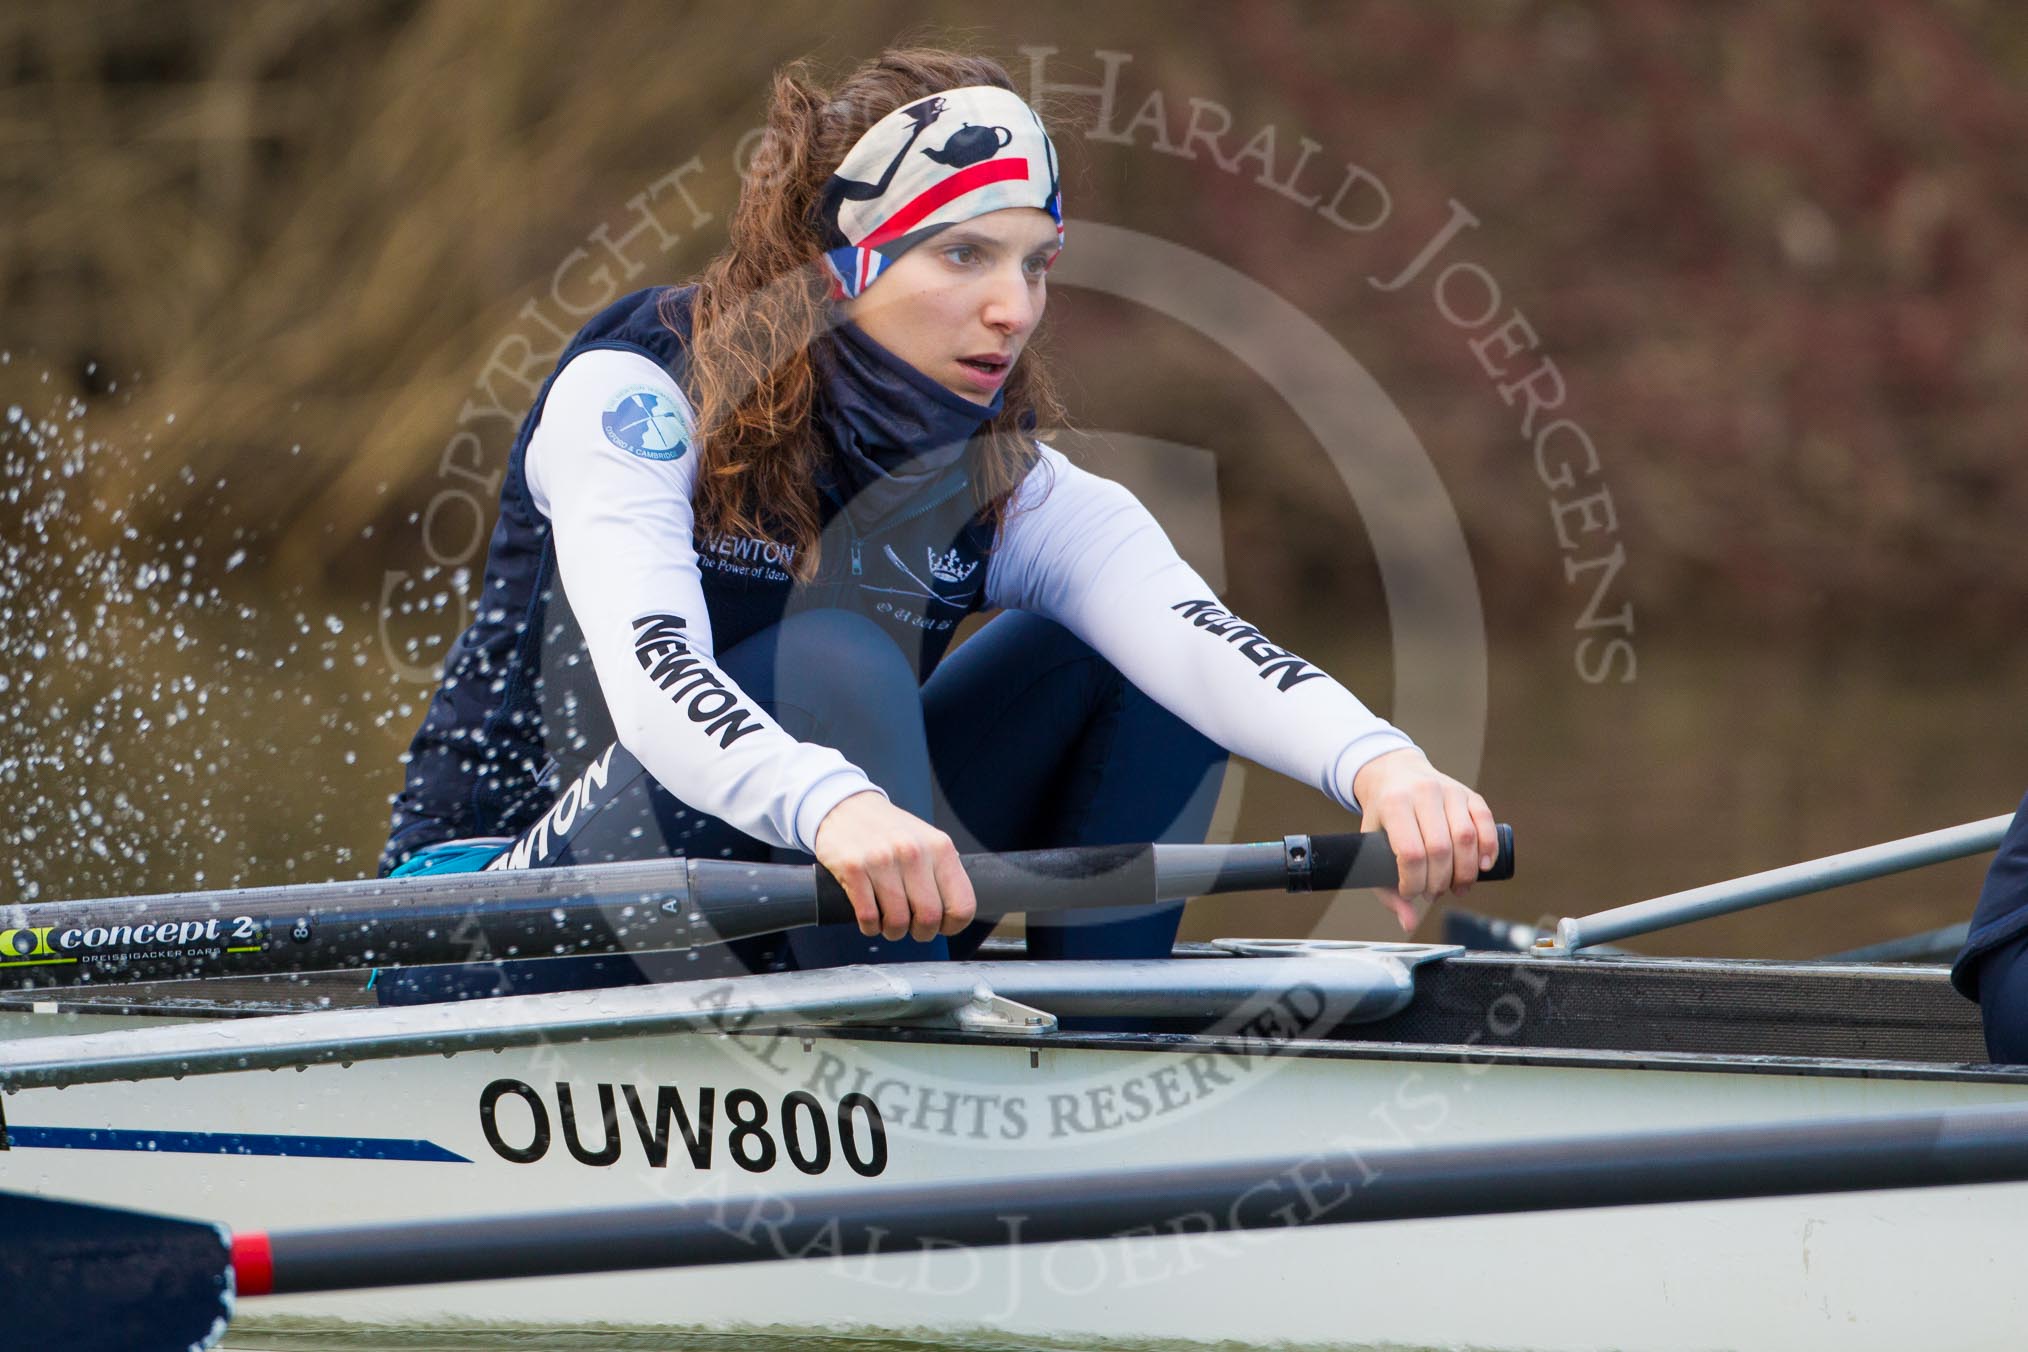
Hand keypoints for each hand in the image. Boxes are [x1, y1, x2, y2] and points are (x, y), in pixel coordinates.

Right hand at [812, 791, 976, 942]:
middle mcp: (913, 852)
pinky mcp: (854, 868)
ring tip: (889, 922)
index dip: (953, 925)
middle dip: (921, 932)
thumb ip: (942, 872)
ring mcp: (882, 859)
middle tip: (912, 927)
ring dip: (893, 931)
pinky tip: (871, 919)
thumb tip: (955, 912)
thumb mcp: (927, 841)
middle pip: (929, 918)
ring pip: (897, 922)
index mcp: (939, 847)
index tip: (941, 925)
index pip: (962, 905)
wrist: (847, 807)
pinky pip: (868, 917)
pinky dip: (870, 927)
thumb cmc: (890, 831)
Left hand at [1350, 749, 1498, 931]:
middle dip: (1440, 881)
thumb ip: (1386, 889)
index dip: (1414, 882)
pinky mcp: (1469, 793)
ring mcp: (1449, 790)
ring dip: (1466, 872)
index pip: (1411, 853)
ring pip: (1467, 837)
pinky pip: (1486, 821)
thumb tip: (1408, 923)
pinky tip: (1482, 867)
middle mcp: (1423, 793)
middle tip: (1434, 893)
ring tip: (1457, 887)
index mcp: (1394, 804)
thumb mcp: (1372, 846)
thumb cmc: (1383, 817)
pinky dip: (1489, 848)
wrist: (1394, 773)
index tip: (1411, 893)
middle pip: (1440, 849)